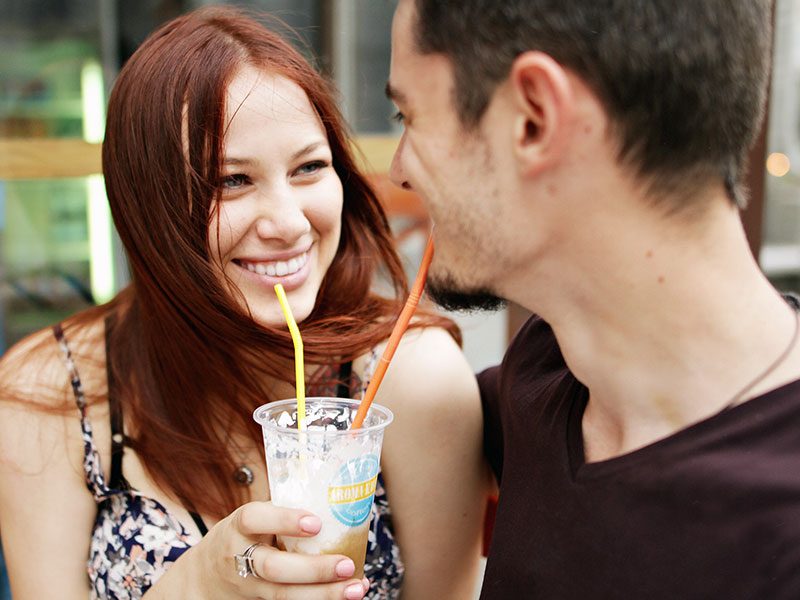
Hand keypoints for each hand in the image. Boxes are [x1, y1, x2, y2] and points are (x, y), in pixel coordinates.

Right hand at [184, 501, 369, 599]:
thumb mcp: (251, 519)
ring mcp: (249, 586)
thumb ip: (282, 509)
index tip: (316, 522)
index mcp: (239, 527)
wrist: (203, 579)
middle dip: (313, 569)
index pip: (255, 519)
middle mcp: (240, 558)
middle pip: (273, 567)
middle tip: (346, 564)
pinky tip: (347, 595)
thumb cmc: (240, 538)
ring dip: (325, 594)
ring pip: (284, 595)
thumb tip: (333, 489)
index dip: (285, 520)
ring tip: (357, 587)